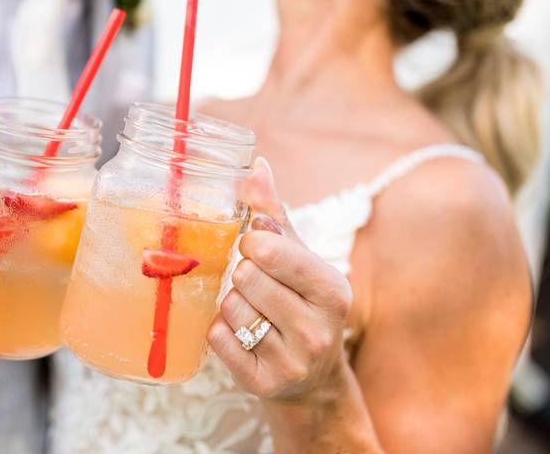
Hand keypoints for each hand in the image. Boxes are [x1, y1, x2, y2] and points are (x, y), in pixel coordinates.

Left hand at [208, 157, 352, 400]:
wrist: (312, 379)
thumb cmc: (301, 302)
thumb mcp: (299, 258)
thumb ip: (275, 213)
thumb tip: (256, 165)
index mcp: (332, 290)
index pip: (273, 251)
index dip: (253, 243)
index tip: (255, 247)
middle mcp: (318, 330)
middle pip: (246, 278)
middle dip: (242, 275)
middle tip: (256, 286)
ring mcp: (293, 362)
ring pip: (230, 308)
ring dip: (231, 304)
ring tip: (253, 312)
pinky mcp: (264, 384)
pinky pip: (217, 338)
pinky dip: (220, 331)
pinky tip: (242, 334)